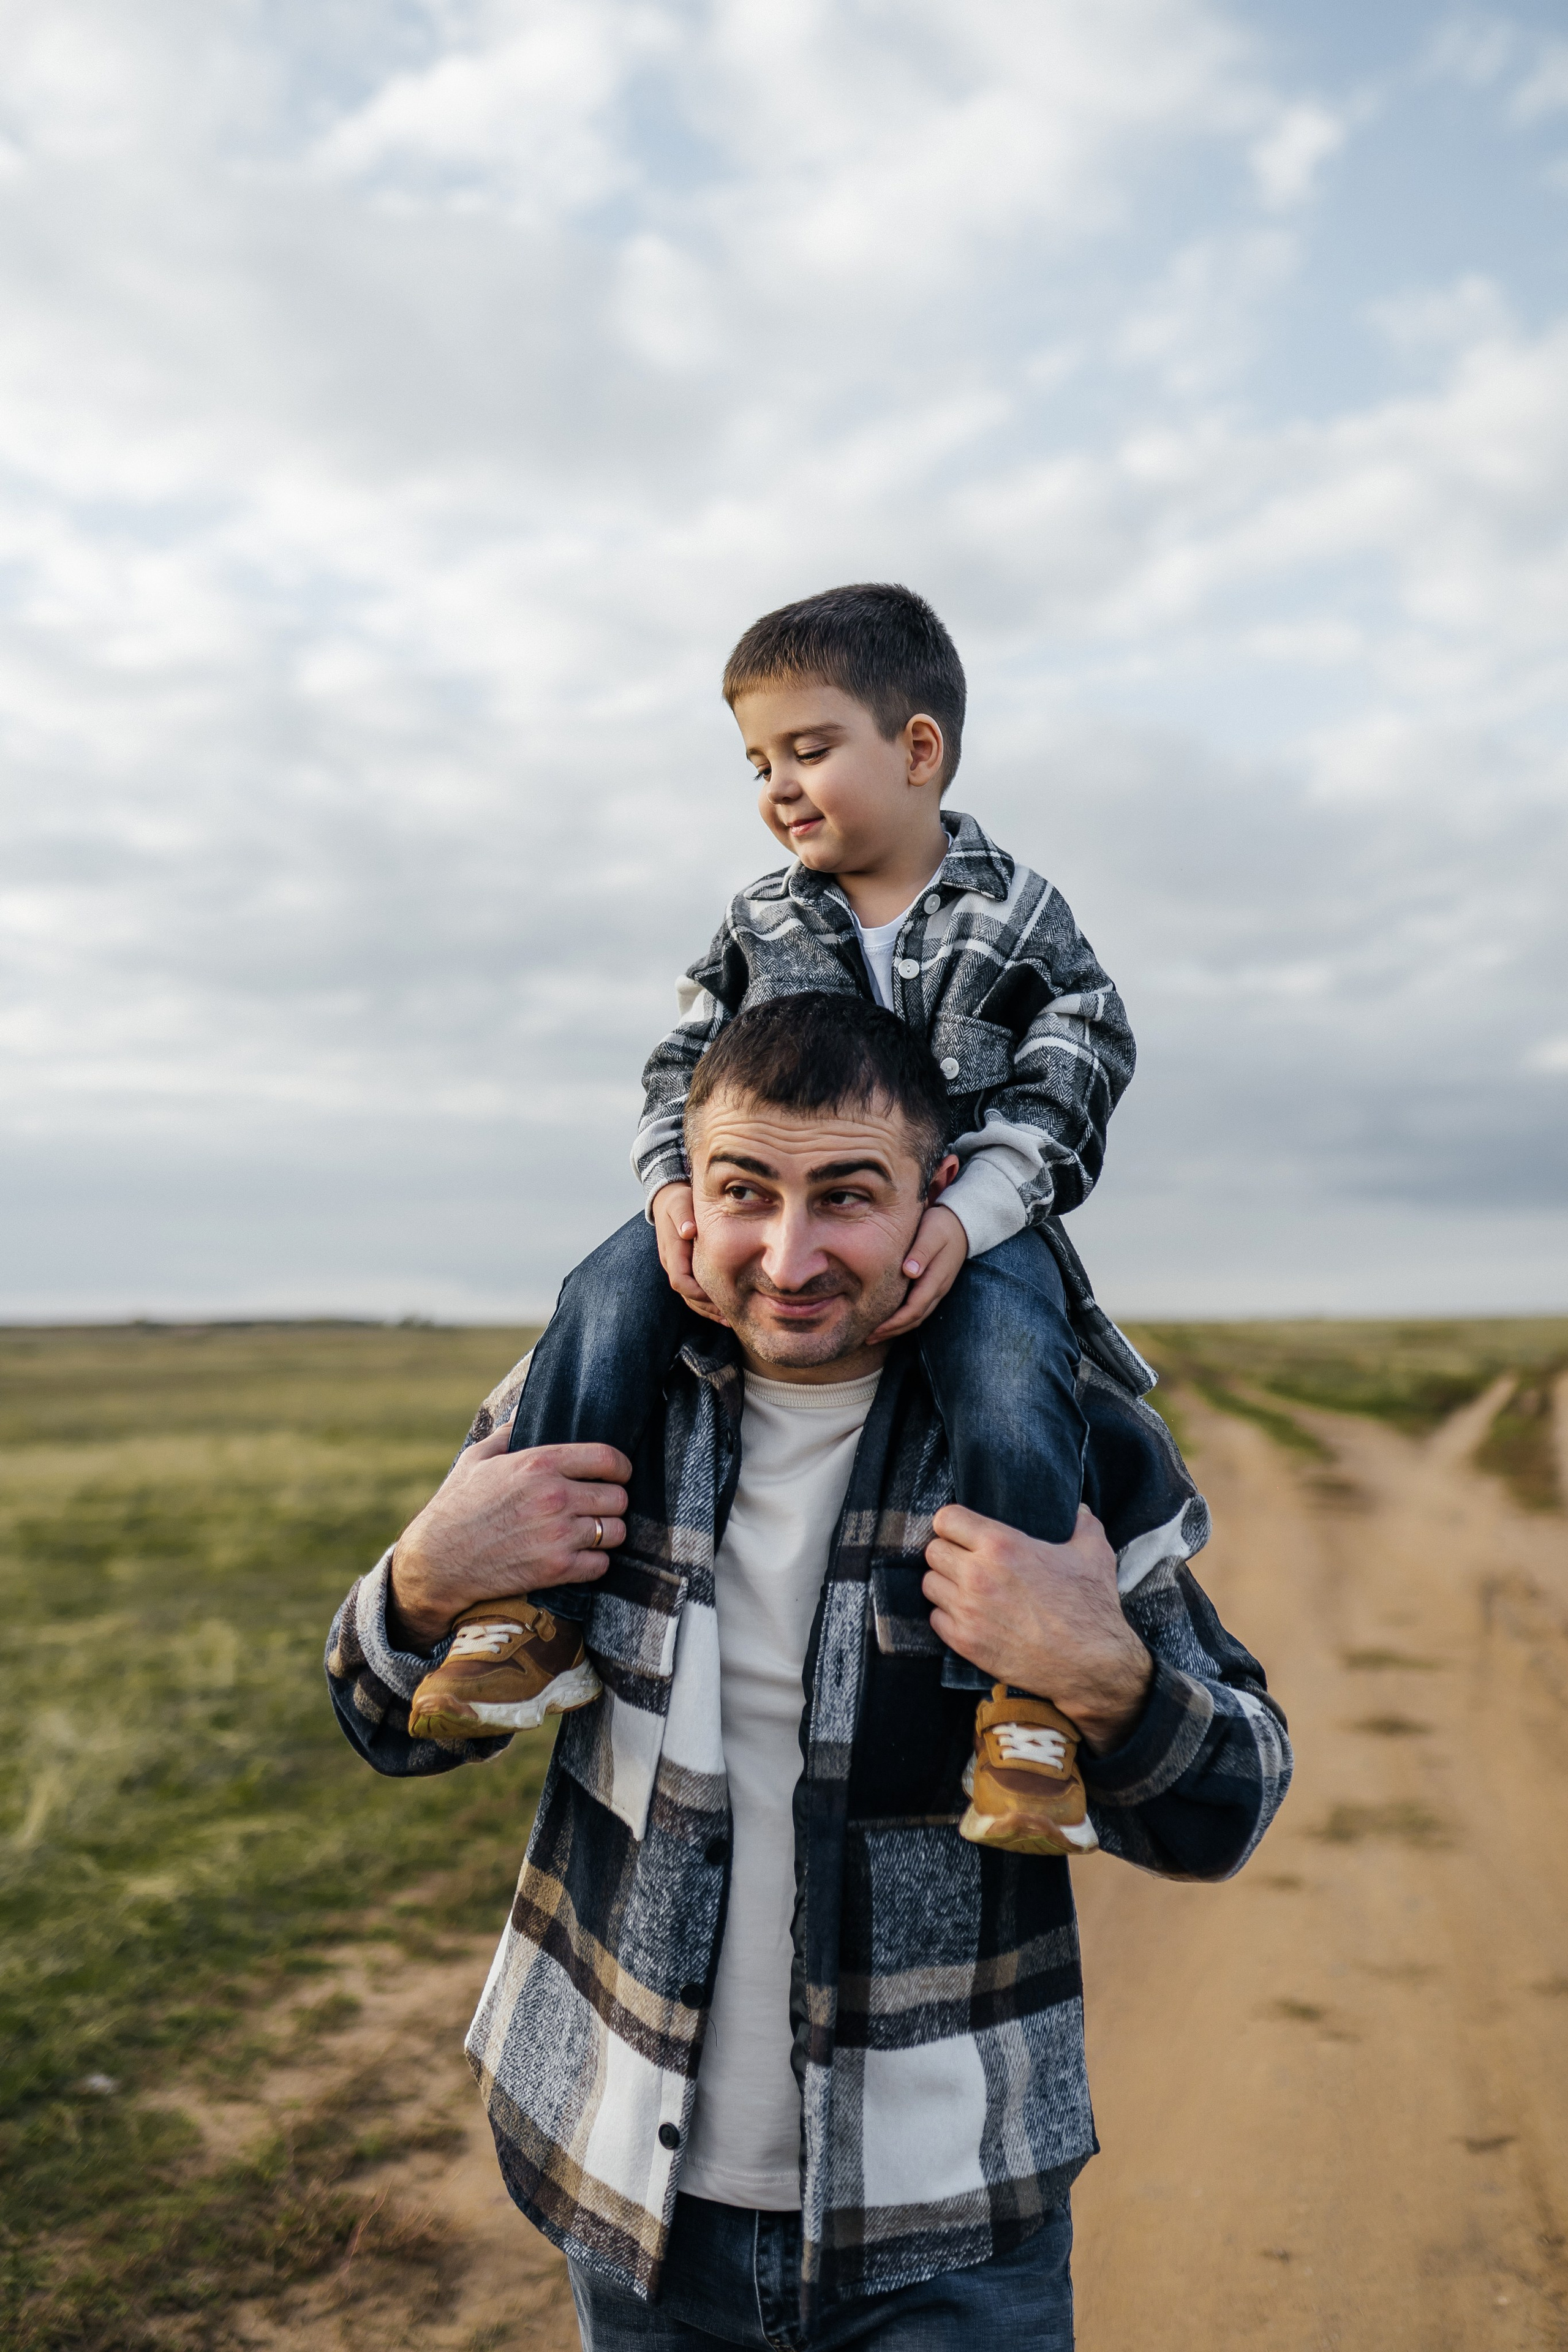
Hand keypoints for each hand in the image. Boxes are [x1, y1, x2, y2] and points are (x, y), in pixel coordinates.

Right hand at [388, 1431, 630, 1651]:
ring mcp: (558, 1536)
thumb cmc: (456, 1506)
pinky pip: (601, 1565)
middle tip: (599, 1506)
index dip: (620, 1467)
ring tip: (593, 1531)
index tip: (617, 1473)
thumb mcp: (476, 1459)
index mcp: (539, 1464)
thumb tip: (523, 1412)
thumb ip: (507, 1433)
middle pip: (618, 1497)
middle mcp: (555, 1498)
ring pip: (616, 1532)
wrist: (437, 1561)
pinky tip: (581, 1556)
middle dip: (613, 1501)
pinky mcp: (556, 1570)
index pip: (608, 1458)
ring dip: (608, 1532)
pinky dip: (596, 1562)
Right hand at [652, 1182, 722, 1317]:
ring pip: (689, 1297)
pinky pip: (693, 1291)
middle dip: (707, 1308)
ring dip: (707, 1310)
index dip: (697, 1293)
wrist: (668, 1199)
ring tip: (729, 1320)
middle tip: (730, 1317)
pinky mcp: (685, 1268)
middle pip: (686, 1295)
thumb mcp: (680, 1203)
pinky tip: (723, 1310)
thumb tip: (688, 1230)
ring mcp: (677, 1267)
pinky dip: (707, 1303)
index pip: (680, 1281)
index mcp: (672, 1252)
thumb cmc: (678, 1201)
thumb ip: (683, 1216)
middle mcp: (672, 1264)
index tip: (717, 1299)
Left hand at [867, 1202, 967, 1341]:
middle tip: (868, 1338)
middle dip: (892, 1331)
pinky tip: (890, 1319)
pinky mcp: (934, 1286)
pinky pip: (919, 1309)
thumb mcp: (931, 1234)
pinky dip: (904, 1318)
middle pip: (915, 1319)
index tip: (875, 1330)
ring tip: (875, 1334)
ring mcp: (938, 1289)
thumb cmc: (943, 1226)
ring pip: (918, 1317)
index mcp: (935, 1279)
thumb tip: (909, 1272)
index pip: (914, 1309)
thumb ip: (921, 1252)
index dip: (894, 1322)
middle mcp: (938, 1289)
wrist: (963, 1224)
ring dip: (897, 1328)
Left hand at [922, 1503, 1152, 1752]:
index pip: (946, 1519)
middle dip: (948, 1552)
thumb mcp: (1094, 1553)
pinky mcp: (966, 1642)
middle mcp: (977, 1575)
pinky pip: (935, 1619)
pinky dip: (946, 1616)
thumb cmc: (1091, 1607)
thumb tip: (1079, 1510)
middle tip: (965, 1560)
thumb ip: (1083, 1524)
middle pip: (933, 1551)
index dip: (953, 1523)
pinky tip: (967, 1615)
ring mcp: (968, 1611)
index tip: (962, 1531)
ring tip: (963, 1587)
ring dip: (944, 1583)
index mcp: (1002, 1545)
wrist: (1091, 1664)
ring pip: (929, 1584)